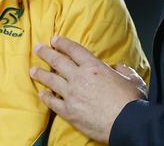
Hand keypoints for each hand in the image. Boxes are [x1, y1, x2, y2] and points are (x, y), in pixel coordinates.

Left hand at [30, 35, 146, 142]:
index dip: (62, 43)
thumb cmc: (131, 101)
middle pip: (58, 61)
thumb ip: (122, 70)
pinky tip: (41, 94)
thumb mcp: (131, 80)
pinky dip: (46, 97)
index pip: (74, 50)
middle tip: (37, 48)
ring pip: (51, 80)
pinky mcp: (69, 111)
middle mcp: (79, 77)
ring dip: (40, 74)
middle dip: (46, 53)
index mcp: (94, 66)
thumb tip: (118, 68)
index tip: (54, 39)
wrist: (127, 123)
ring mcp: (72, 94)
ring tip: (32, 70)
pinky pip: (52, 102)